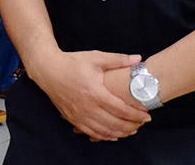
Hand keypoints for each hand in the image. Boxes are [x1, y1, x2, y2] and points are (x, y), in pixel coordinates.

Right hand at [29, 50, 150, 141]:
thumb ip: (118, 60)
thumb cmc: (72, 62)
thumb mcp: (95, 58)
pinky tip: (113, 135)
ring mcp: (78, 114)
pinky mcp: (72, 118)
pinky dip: (104, 136)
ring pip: (104, 130)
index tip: (147, 115)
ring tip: (131, 130)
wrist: (47, 69)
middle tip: (142, 124)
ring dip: (120, 133)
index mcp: (95, 92)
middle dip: (131, 126)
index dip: (136, 114)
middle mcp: (86, 106)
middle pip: (114, 123)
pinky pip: (91, 132)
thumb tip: (138, 59)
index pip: (121, 109)